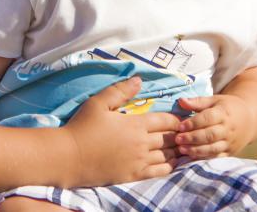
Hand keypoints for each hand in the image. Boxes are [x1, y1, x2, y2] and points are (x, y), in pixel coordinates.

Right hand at [63, 77, 180, 186]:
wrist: (69, 157)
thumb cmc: (82, 127)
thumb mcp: (99, 102)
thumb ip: (121, 91)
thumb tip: (139, 80)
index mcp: (135, 124)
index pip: (166, 121)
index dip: (177, 119)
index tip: (184, 118)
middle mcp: (141, 143)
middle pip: (170, 138)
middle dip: (180, 134)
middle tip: (188, 132)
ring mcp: (138, 161)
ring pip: (168, 155)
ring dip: (177, 150)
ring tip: (184, 146)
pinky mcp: (133, 175)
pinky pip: (159, 172)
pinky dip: (171, 166)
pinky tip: (174, 163)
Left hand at [174, 94, 253, 158]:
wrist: (249, 119)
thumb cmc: (227, 107)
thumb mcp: (215, 100)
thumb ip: (198, 102)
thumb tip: (181, 101)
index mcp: (224, 113)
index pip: (208, 118)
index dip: (193, 123)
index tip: (180, 126)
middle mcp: (228, 129)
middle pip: (210, 135)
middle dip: (193, 138)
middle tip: (177, 139)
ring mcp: (230, 142)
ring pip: (213, 148)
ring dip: (196, 150)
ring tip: (181, 149)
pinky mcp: (230, 152)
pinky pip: (217, 157)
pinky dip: (204, 158)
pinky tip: (191, 157)